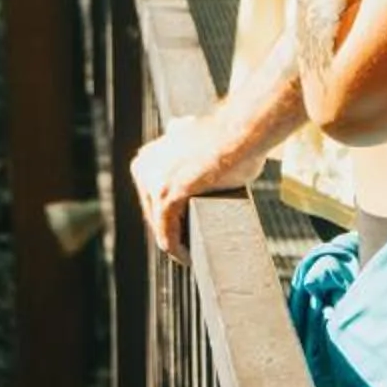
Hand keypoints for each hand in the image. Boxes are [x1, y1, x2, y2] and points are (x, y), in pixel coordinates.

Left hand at [129, 115, 267, 262]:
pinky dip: (177, 250)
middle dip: (170, 231)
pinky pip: (167, 234)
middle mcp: (144, 167)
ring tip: (189, 255)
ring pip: (160, 226)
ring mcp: (154, 181)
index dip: (167, 218)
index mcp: (147, 155)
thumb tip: (176, 128)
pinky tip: (188, 258)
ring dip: (174, 244)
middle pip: (154, 213)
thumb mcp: (193, 133)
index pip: (152, 199)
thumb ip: (181, 139)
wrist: (243, 130)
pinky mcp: (169, 196)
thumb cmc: (229, 135)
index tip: (183, 231)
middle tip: (187, 248)